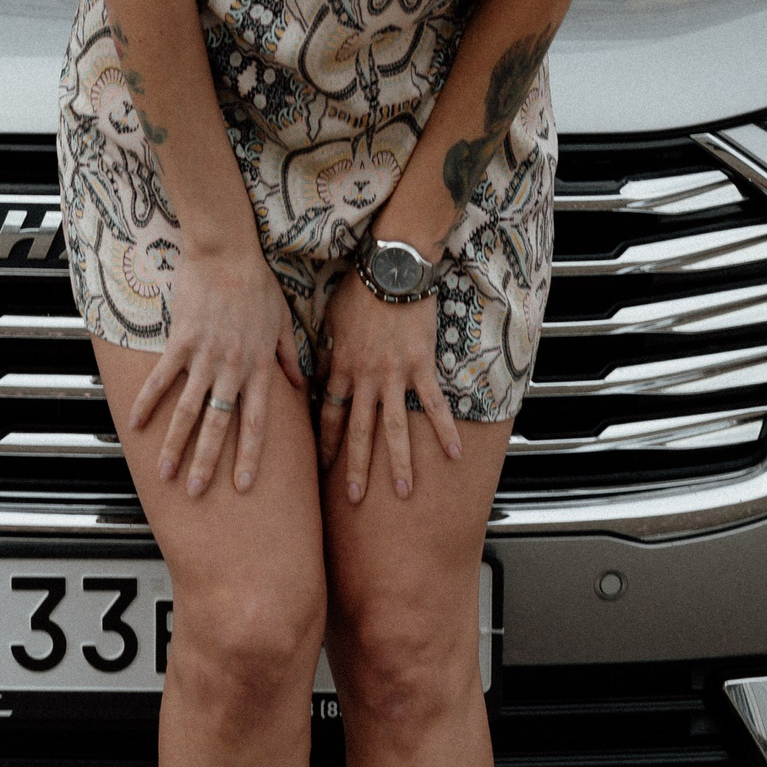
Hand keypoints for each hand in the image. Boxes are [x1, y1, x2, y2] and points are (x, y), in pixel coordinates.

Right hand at [128, 245, 307, 497]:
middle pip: (219, 425)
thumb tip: (300, 386)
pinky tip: (135, 425)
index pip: (257, 423)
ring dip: (176, 445)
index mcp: (258, 368)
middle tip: (197, 493)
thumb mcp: (283, 322)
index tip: (245, 486)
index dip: (250, 457)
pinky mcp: (180, 340)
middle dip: (208, 463)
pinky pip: (162, 378)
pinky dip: (147, 402)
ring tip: (166, 473)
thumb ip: (288, 358)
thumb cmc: (258, 284)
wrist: (228, 252)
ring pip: (188, 410)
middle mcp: (232, 368)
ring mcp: (204, 356)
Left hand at [317, 268, 462, 502]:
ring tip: (402, 492)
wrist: (391, 268)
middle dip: (354, 468)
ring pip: (393, 427)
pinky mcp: (421, 366)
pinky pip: (433, 405)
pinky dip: (444, 430)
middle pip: (357, 431)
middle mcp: (365, 378)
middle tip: (354, 498)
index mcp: (340, 367)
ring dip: (397, 462)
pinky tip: (454, 454)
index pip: (327, 415)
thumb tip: (312, 378)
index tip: (320, 469)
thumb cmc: (358, 289)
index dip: (324, 444)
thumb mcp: (329, 320)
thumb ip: (324, 353)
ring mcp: (394, 375)